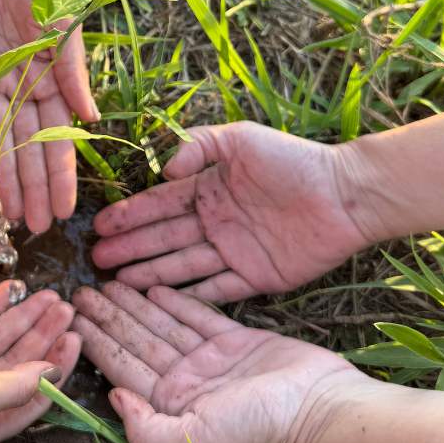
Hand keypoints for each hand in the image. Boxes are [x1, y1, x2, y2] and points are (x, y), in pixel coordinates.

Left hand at [0, 0, 99, 232]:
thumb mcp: (64, 19)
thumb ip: (72, 68)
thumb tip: (89, 117)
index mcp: (55, 79)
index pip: (60, 137)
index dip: (62, 175)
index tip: (65, 210)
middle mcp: (25, 89)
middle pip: (29, 148)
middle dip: (33, 188)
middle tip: (34, 228)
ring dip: (4, 179)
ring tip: (8, 216)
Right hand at [0, 280, 81, 442]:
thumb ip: (15, 386)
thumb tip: (52, 374)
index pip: (30, 398)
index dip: (56, 368)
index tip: (75, 338)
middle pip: (17, 365)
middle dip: (43, 336)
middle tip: (67, 307)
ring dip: (21, 318)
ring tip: (49, 294)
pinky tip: (12, 288)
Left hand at [71, 282, 363, 442]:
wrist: (319, 407)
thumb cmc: (258, 427)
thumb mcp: (195, 439)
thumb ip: (146, 428)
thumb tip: (111, 397)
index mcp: (170, 404)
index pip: (122, 367)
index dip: (95, 342)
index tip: (69, 320)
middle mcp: (185, 380)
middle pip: (136, 342)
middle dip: (107, 317)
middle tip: (77, 292)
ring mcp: (209, 359)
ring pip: (161, 325)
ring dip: (134, 304)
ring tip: (106, 282)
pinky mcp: (235, 339)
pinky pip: (197, 314)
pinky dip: (174, 300)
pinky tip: (151, 286)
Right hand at [92, 121, 373, 302]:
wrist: (346, 194)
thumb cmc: (293, 160)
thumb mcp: (241, 139)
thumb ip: (199, 146)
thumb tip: (163, 169)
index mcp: (209, 189)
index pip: (160, 205)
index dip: (129, 215)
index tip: (99, 225)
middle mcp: (215, 222)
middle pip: (164, 238)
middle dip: (130, 248)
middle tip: (97, 261)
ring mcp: (234, 252)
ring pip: (183, 266)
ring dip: (150, 274)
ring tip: (118, 284)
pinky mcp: (257, 278)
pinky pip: (217, 289)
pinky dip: (190, 296)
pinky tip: (162, 303)